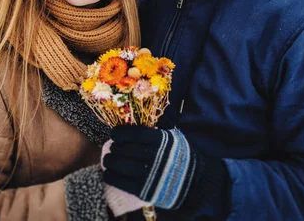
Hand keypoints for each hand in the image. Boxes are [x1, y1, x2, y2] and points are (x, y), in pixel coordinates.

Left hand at [102, 126, 226, 211]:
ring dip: (110, 161)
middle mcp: (153, 156)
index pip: (134, 133)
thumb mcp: (174, 136)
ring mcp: (148, 174)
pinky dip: (111, 176)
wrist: (194, 181)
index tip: (114, 133)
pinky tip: (108, 173)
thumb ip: (158, 127)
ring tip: (109, 159)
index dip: (120, 133)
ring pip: (119, 164)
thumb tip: (141, 113)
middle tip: (112, 147)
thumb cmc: (181, 155)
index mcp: (161, 141)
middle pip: (124, 149)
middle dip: (115, 147)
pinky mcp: (143, 190)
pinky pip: (120, 181)